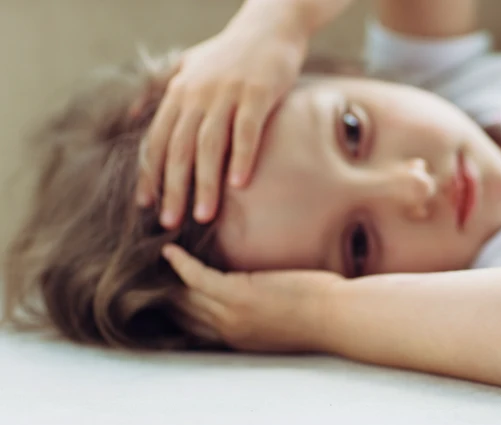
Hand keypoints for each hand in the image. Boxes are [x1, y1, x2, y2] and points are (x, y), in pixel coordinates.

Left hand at [138, 18, 307, 228]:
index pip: (156, 140)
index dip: (150, 174)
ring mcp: (227, 94)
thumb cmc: (231, 53)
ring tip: (204, 215)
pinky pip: (247, 131)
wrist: (269, 26)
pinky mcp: (257, 93)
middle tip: (171, 222)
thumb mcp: (188, 65)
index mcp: (178, 92)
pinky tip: (240, 184)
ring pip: (210, 145)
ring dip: (205, 184)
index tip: (147, 205)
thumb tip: (131, 115)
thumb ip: (160, 90)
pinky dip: (241, 158)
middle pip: (179, 149)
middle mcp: (197, 94)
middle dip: (172, 189)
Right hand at [161, 244, 342, 352]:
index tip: (160, 291)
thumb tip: (258, 293)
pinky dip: (180, 263)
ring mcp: (231, 314)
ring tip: (149, 255)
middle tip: (140, 271)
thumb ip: (261, 311)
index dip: (174, 309)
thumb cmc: (324, 314)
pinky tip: (169, 249)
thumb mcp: (283, 319)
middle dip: (160, 294)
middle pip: (180, 313)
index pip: (194, 327)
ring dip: (164, 276)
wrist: (341, 317)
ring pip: (183, 296)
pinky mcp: (238, 294)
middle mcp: (228, 330)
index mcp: (238, 338)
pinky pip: (196, 278)